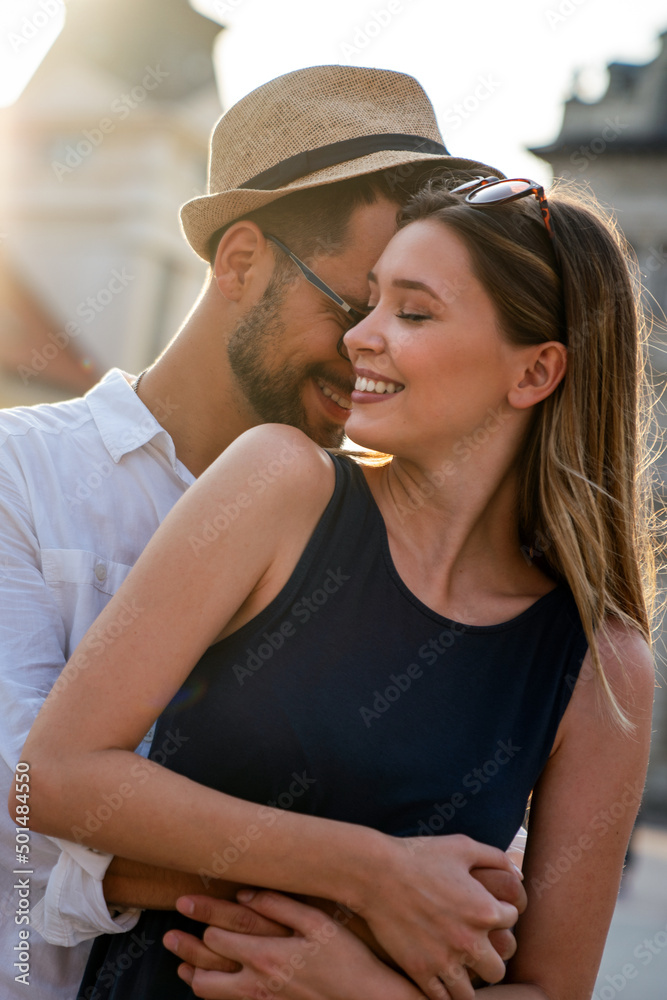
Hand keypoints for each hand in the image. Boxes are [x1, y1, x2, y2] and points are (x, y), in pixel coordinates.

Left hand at [167, 890, 424, 999]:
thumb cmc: (348, 958)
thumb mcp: (319, 922)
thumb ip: (280, 905)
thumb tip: (243, 894)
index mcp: (268, 953)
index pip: (219, 933)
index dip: (201, 915)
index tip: (183, 901)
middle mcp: (258, 982)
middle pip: (206, 967)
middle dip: (185, 947)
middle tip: (169, 935)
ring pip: (211, 994)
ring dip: (193, 976)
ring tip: (180, 963)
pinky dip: (212, 994)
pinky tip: (207, 984)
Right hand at [356, 833, 519, 999]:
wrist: (376, 872)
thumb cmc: (420, 855)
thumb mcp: (462, 846)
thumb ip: (496, 857)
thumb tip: (519, 875)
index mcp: (485, 910)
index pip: (512, 923)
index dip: (500, 913)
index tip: (485, 910)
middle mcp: (470, 941)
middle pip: (498, 969)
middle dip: (489, 958)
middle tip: (475, 947)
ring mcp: (445, 961)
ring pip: (471, 994)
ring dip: (467, 981)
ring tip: (458, 968)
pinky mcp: (420, 971)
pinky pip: (441, 999)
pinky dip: (442, 992)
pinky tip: (438, 977)